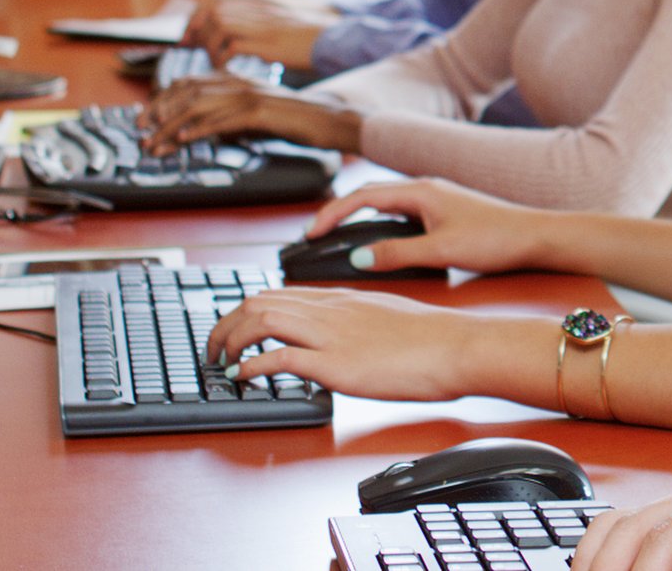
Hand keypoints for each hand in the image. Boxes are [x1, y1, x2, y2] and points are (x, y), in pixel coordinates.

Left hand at [139, 75, 361, 155]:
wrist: (330, 119)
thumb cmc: (296, 120)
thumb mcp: (256, 116)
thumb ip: (230, 117)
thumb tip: (203, 129)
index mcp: (236, 80)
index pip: (188, 83)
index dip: (161, 99)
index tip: (145, 119)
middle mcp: (238, 82)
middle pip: (185, 91)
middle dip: (157, 112)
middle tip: (141, 132)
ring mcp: (249, 95)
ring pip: (198, 106)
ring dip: (170, 127)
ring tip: (155, 144)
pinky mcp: (259, 112)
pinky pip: (221, 120)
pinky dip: (197, 130)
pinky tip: (183, 141)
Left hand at [183, 0, 336, 70]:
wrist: (335, 41)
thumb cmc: (309, 37)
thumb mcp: (279, 21)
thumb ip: (256, 20)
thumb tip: (231, 31)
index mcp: (260, 1)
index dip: (198, 15)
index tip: (191, 34)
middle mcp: (259, 7)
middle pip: (212, 10)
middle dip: (198, 30)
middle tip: (193, 49)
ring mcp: (263, 23)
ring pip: (219, 25)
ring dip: (210, 45)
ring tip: (213, 61)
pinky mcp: (268, 43)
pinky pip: (232, 47)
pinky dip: (223, 59)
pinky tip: (226, 69)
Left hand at [205, 287, 514, 401]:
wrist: (456, 346)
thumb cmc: (432, 337)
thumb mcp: (386, 317)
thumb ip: (357, 322)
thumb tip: (342, 339)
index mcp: (340, 298)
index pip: (278, 293)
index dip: (245, 311)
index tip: (234, 330)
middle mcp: (329, 310)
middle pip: (258, 301)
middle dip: (225, 324)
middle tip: (214, 348)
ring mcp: (330, 335)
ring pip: (260, 320)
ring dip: (230, 342)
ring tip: (220, 362)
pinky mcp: (335, 363)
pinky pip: (279, 358)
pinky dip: (251, 367)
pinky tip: (243, 378)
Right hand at [304, 178, 557, 275]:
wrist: (537, 236)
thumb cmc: (497, 238)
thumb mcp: (441, 251)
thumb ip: (397, 254)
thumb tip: (358, 259)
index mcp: (420, 191)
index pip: (361, 196)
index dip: (331, 214)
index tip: (310, 232)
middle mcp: (426, 188)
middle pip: (369, 196)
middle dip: (339, 214)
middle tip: (314, 235)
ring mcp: (436, 199)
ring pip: (386, 204)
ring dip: (359, 218)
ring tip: (337, 238)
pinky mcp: (446, 212)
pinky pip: (402, 213)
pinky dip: (381, 224)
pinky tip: (379, 243)